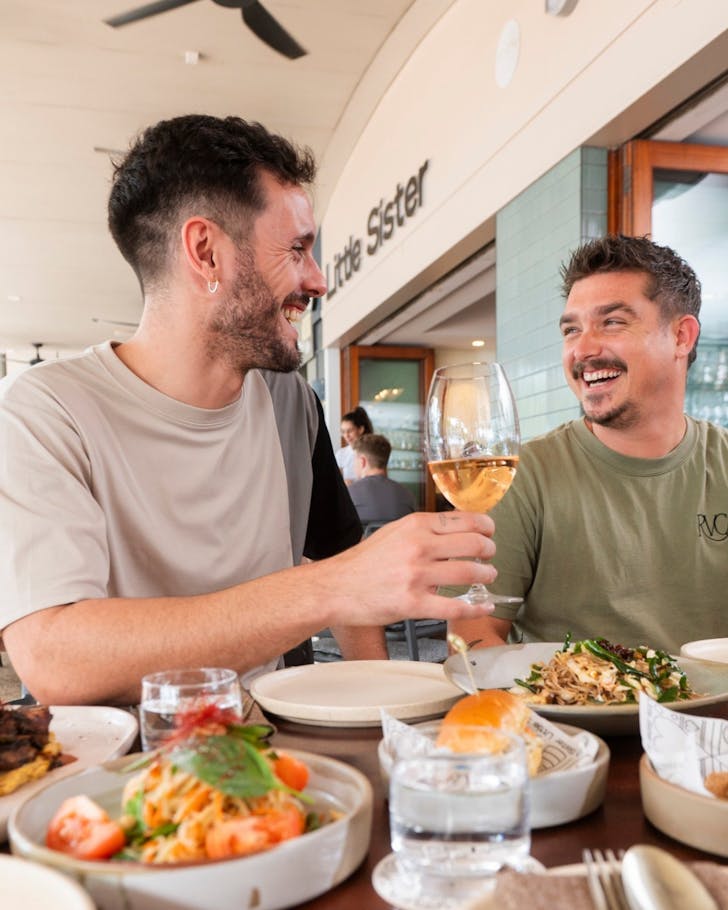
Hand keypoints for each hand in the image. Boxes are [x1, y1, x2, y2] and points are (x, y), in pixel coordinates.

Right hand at [323, 511, 497, 625]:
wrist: (336, 588)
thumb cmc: (364, 562)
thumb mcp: (394, 533)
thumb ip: (424, 530)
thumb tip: (458, 531)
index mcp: (415, 525)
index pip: (465, 520)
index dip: (486, 527)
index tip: (490, 533)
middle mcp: (418, 546)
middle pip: (474, 544)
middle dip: (489, 550)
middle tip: (490, 556)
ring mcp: (417, 576)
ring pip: (469, 573)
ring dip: (486, 575)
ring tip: (487, 577)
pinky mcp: (413, 603)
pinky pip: (456, 607)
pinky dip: (477, 608)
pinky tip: (484, 606)